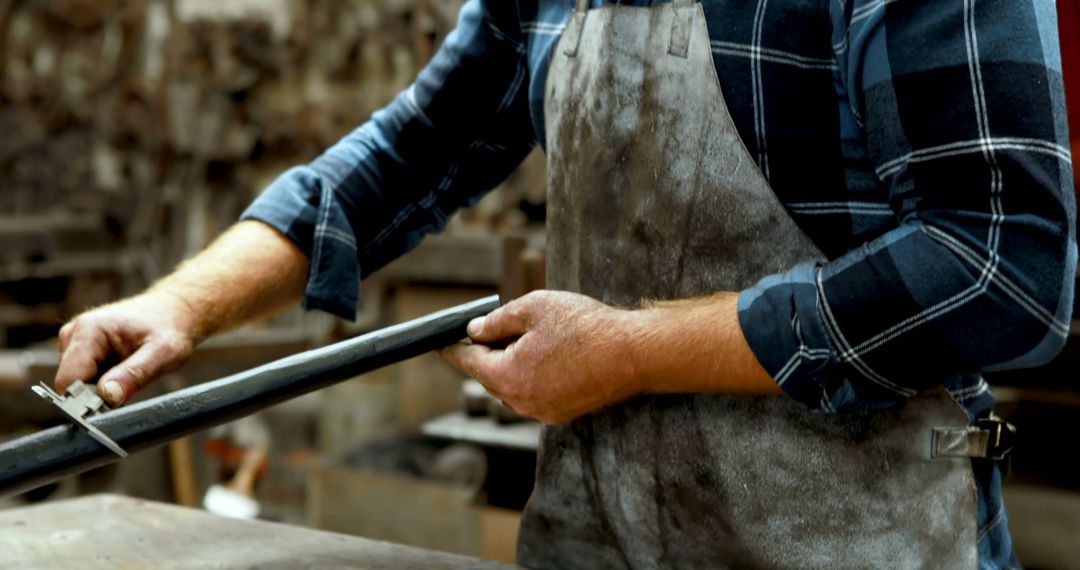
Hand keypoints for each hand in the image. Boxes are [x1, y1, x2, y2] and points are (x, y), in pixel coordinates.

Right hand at [55, 292, 197, 405]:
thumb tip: (107, 396)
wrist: (174, 310)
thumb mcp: (163, 353)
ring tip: (129, 372)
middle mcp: (75, 333)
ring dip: (100, 388)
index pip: (68, 380)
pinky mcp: (82, 349)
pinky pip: (84, 377)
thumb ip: (135, 374)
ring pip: (77, 383)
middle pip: (70, 383)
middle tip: (128, 386)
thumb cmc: (170, 326)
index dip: (85, 401)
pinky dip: (102, 382)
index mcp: (89, 330)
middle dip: (95, 395)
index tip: (110, 406)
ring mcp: (76, 341)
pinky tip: (122, 370)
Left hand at [438, 290, 641, 423]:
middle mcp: (521, 402)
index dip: (452, 348)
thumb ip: (497, 320)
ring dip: (513, 364)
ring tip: (533, 337)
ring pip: (513, 386)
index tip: (440, 343)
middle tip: (495, 327)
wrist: (633, 353)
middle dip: (488, 352)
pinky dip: (533, 375)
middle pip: (490, 376)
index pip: (468, 362)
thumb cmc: (585, 327)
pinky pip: (534, 393)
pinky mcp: (562, 413)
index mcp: (508, 376)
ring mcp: (542, 412)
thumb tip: (475, 331)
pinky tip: (552, 355)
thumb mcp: (534, 308)